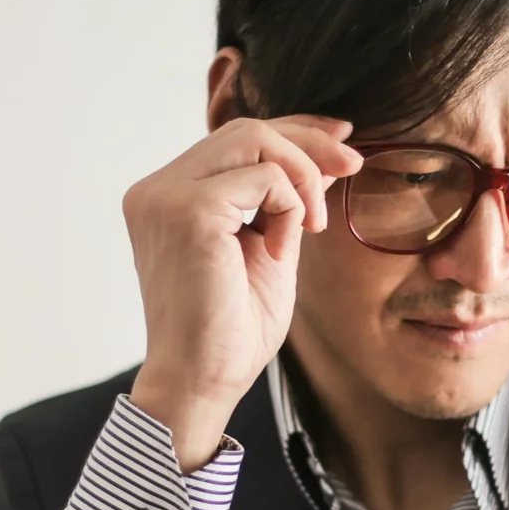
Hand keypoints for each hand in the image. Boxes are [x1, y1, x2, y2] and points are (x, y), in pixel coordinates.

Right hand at [122, 115, 362, 466]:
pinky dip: (290, 207)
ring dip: (302, 176)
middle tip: (352, 169)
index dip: (293, 131)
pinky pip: (264, 177)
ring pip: (254, 138)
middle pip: (245, 128)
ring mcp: (166, 197)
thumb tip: (324, 156)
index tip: (342, 141)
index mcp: (167, 197)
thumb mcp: (268, 248)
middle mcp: (156, 190)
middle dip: (308, 143)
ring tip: (313, 226)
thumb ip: (283, 201)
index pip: (234, 139)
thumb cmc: (231, 331)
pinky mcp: (188, 211)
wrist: (203, 381)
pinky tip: (283, 250)